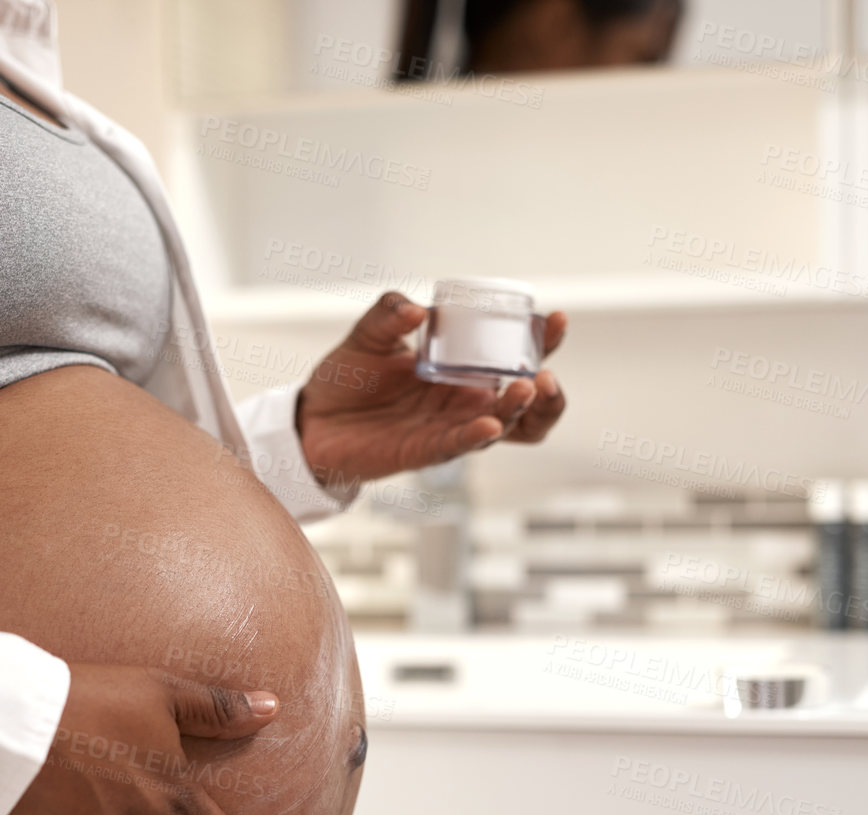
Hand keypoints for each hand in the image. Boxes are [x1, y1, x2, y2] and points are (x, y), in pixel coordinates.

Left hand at [296, 291, 567, 484]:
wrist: (312, 418)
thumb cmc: (348, 377)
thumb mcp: (368, 335)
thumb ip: (389, 314)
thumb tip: (415, 310)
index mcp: (464, 370)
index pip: (515, 357)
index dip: (543, 341)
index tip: (555, 319)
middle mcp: (466, 401)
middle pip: (527, 403)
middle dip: (547, 390)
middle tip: (544, 372)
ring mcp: (450, 429)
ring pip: (505, 429)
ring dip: (521, 412)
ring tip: (525, 389)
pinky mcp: (426, 452)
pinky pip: (460, 447)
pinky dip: (478, 436)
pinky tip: (489, 424)